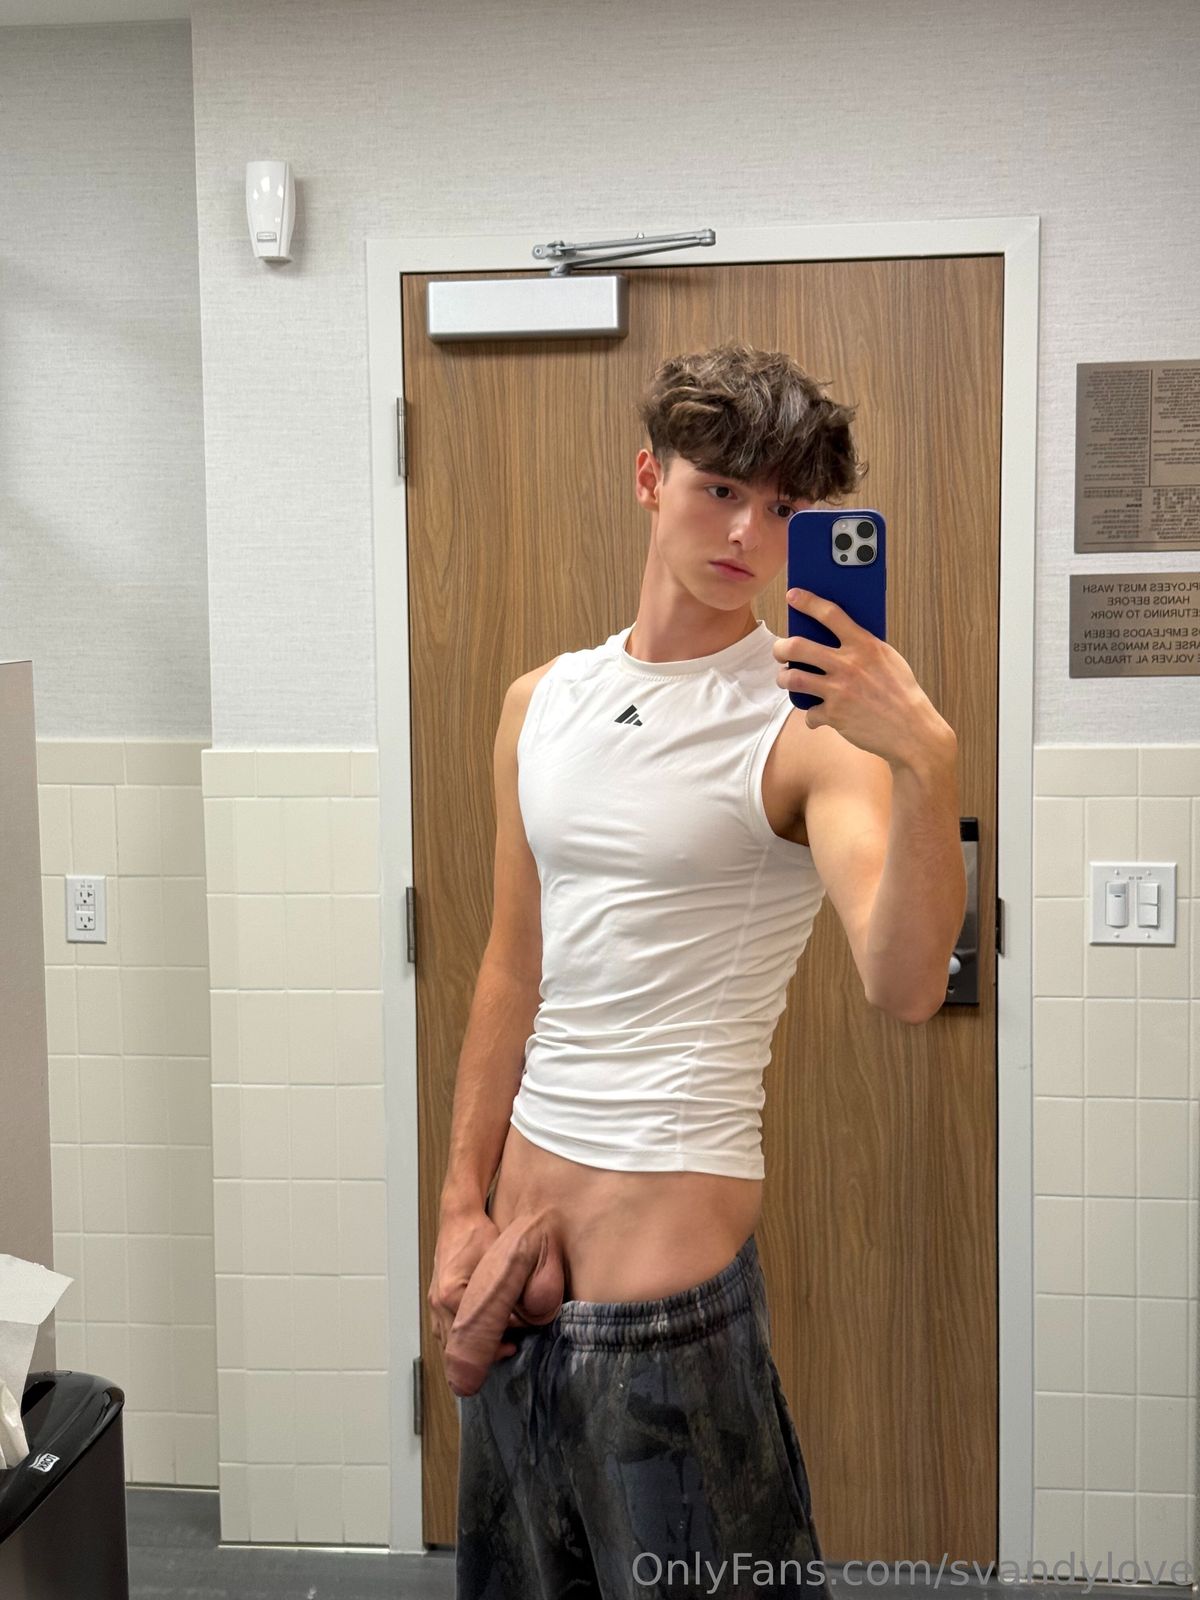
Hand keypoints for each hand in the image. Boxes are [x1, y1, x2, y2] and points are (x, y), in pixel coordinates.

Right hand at [428, 1206, 503, 1374]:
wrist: (458, 1218)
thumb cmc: (477, 1234)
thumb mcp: (499, 1261)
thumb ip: (508, 1292)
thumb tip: (522, 1319)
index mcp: (451, 1293)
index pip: (474, 1333)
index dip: (497, 1342)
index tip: (514, 1343)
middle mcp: (438, 1301)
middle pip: (458, 1345)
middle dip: (484, 1352)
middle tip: (509, 1350)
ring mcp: (434, 1302)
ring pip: (448, 1343)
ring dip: (471, 1349)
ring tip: (497, 1346)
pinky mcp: (436, 1300)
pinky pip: (444, 1331)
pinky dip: (460, 1340)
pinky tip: (480, 1337)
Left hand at [773, 587, 953, 768]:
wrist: (912, 731)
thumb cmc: (901, 693)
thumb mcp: (888, 660)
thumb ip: (864, 647)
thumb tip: (837, 638)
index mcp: (865, 645)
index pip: (830, 614)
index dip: (807, 601)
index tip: (793, 595)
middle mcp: (848, 665)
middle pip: (798, 647)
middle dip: (781, 648)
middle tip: (780, 651)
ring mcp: (839, 691)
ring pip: (793, 678)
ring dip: (784, 678)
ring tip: (786, 678)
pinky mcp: (834, 715)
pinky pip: (809, 713)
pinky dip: (812, 716)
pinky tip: (818, 715)